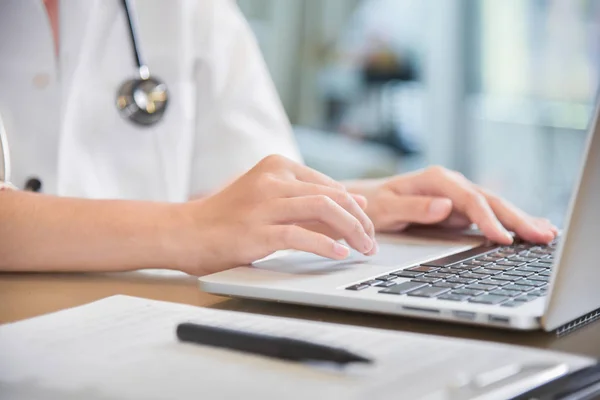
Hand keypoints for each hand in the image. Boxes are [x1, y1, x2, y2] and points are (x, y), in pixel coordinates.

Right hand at [177, 155, 375, 274]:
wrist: (187, 232)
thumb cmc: (228, 218)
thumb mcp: (268, 199)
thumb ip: (305, 199)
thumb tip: (352, 205)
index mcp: (277, 165)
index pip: (329, 185)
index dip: (354, 207)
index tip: (366, 224)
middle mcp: (273, 179)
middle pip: (332, 196)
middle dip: (359, 220)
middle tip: (371, 239)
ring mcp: (265, 203)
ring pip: (324, 209)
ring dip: (352, 230)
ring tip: (364, 247)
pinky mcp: (259, 230)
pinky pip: (303, 236)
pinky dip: (327, 245)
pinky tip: (339, 253)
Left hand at [345, 166, 557, 244]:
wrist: (368, 201)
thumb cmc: (375, 204)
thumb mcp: (388, 207)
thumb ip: (415, 207)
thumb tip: (445, 207)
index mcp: (437, 179)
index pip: (469, 199)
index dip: (488, 219)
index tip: (503, 238)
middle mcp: (452, 184)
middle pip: (491, 201)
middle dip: (517, 218)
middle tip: (543, 236)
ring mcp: (458, 196)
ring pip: (496, 207)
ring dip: (521, 220)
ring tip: (548, 233)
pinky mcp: (460, 209)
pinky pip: (489, 215)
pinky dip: (510, 222)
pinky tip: (530, 229)